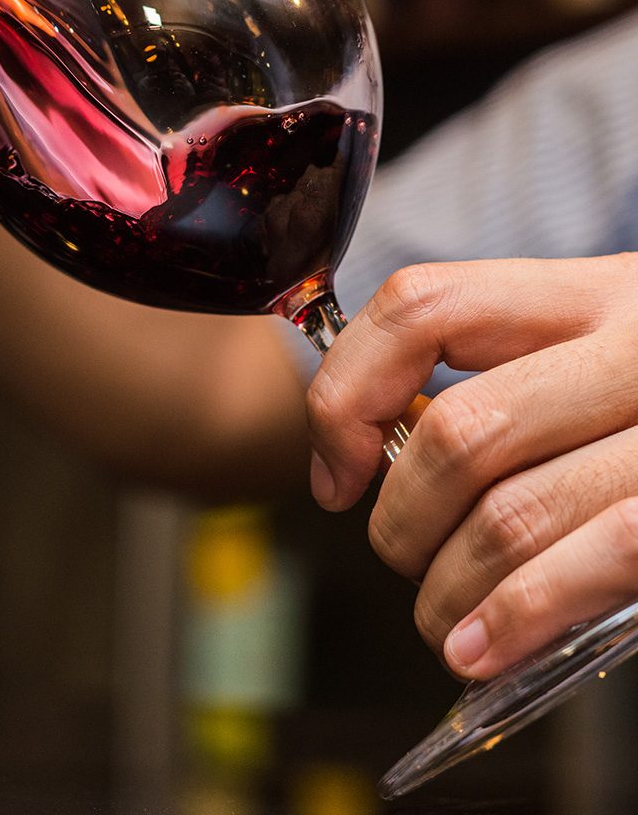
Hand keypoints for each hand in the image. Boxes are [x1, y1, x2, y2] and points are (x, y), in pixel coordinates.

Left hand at [307, 255, 637, 679]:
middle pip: (461, 430)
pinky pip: (598, 561)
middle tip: (398, 552)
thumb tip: (364, 449)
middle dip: (399, 516)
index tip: (336, 465)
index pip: (424, 306)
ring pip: (515, 511)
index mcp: (590, 291)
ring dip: (447, 587)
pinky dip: (518, 618)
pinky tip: (480, 647)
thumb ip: (505, 375)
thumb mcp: (600, 350)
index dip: (350, 389)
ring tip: (437, 620)